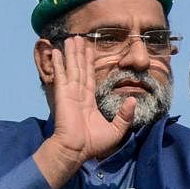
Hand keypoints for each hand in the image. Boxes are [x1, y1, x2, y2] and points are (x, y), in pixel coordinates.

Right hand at [48, 35, 134, 163]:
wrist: (76, 150)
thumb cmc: (94, 144)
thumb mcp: (116, 130)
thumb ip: (125, 114)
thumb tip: (133, 99)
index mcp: (89, 102)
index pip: (90, 77)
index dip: (89, 63)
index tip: (89, 50)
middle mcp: (78, 95)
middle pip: (80, 69)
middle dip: (79, 53)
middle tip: (77, 38)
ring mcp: (70, 93)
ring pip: (72, 68)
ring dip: (71, 53)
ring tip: (70, 39)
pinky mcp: (63, 94)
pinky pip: (62, 75)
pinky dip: (59, 63)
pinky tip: (56, 51)